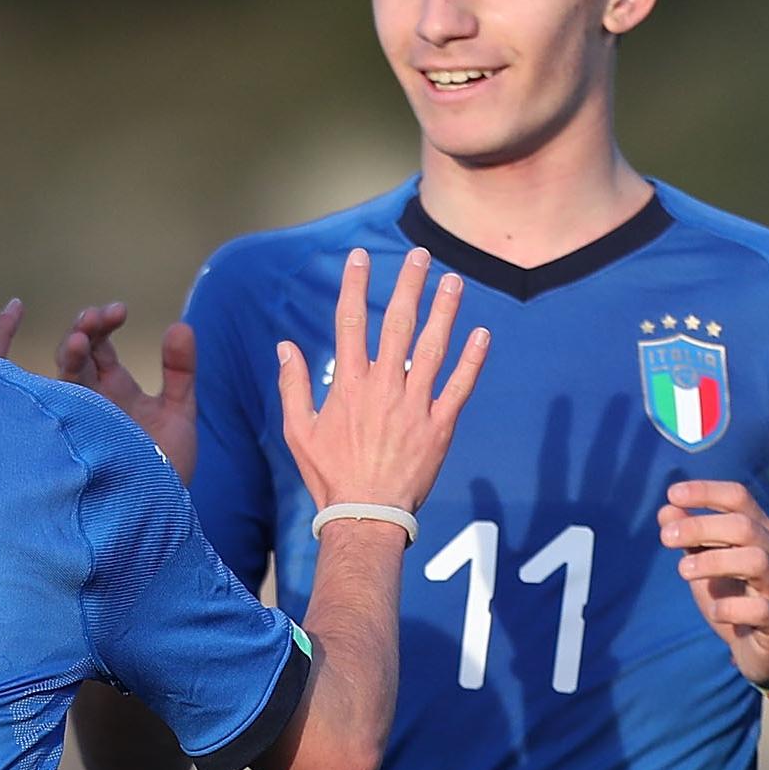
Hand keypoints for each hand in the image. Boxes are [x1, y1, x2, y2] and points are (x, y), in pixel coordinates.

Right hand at [57, 304, 198, 479]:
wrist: (162, 511)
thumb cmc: (167, 465)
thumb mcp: (180, 410)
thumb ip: (181, 370)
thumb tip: (181, 326)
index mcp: (113, 387)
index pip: (99, 344)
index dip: (104, 323)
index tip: (119, 311)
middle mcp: (90, 399)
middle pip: (74, 353)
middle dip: (82, 330)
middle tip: (96, 317)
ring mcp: (78, 419)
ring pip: (61, 377)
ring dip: (67, 355)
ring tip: (78, 339)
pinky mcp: (72, 442)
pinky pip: (53, 413)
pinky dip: (54, 392)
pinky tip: (63, 375)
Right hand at [277, 248, 486, 515]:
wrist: (366, 513)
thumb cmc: (329, 475)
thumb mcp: (299, 430)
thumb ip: (292, 385)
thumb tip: (285, 346)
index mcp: (348, 384)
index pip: (350, 322)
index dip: (354, 286)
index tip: (359, 257)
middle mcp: (383, 386)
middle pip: (398, 324)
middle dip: (408, 285)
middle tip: (420, 255)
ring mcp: (415, 404)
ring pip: (433, 348)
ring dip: (444, 311)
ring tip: (453, 282)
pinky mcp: (440, 425)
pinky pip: (460, 386)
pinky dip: (473, 360)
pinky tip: (483, 334)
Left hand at [659, 479, 768, 687]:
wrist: (768, 649)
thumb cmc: (735, 597)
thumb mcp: (707, 564)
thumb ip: (690, 538)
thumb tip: (667, 509)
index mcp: (759, 535)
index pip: (740, 499)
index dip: (707, 491)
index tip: (672, 494)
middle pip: (744, 526)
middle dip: (701, 526)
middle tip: (665, 538)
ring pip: (757, 561)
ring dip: (714, 561)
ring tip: (682, 570)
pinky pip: (762, 610)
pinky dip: (733, 608)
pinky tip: (713, 610)